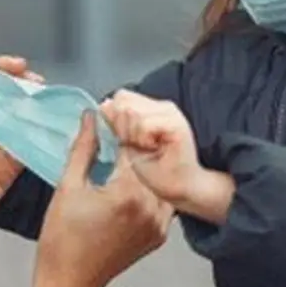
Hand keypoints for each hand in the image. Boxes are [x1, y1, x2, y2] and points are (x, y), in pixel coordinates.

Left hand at [0, 56, 33, 269]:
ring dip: (36, 110)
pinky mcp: (6, 171)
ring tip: (53, 103)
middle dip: (24, 87)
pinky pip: (27, 149)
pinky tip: (53, 130)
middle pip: (6, 98)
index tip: (20, 65)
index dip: (0, 71)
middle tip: (41, 85)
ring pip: (20, 121)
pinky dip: (40, 139)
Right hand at [33, 112, 173, 286]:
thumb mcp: (68, 187)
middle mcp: (151, 208)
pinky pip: (159, 202)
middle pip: (148, 163)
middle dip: (131, 145)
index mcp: (128, 194)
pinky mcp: (159, 235)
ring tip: (121, 158)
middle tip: (114, 134)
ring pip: (156, 181)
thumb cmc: (61, 238)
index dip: (120, 128)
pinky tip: (128, 183)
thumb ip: (83, 149)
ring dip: (142, 167)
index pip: (131, 147)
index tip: (108, 118)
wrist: (71, 283)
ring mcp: (159, 224)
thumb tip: (90, 118)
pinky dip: (147, 189)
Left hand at [100, 90, 233, 223]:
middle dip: (122, 127)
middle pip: (123, 101)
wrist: (180, 189)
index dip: (115, 118)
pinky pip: (144, 124)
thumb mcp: (129, 143)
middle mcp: (163, 106)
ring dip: (133, 135)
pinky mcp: (176, 124)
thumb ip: (118, 123)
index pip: (121, 97)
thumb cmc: (157, 171)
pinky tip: (152, 148)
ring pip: (131, 111)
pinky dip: (142, 139)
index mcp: (153, 108)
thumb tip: (105, 104)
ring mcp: (171, 113)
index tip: (128, 140)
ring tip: (148, 148)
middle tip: (140, 145)